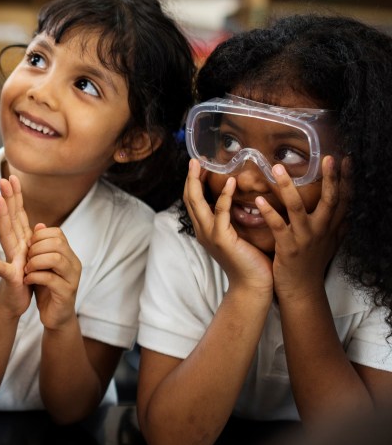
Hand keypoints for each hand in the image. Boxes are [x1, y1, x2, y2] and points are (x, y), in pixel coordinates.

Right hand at [0, 176, 32, 317]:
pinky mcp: (11, 277)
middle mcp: (13, 246)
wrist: (16, 301)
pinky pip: (3, 270)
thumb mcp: (32, 256)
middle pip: (9, 219)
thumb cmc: (24, 277)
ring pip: (6, 236)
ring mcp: (11, 260)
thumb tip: (41, 224)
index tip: (13, 178)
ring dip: (1, 218)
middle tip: (3, 180)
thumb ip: (33, 240)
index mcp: (21, 241)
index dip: (16, 197)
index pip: (18, 215)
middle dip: (7, 199)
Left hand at [24, 223, 80, 329]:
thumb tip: (39, 225)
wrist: (54, 315)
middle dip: (36, 248)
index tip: (28, 246)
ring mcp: (72, 278)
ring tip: (27, 270)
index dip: (39, 236)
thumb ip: (40, 246)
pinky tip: (27, 280)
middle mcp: (74, 264)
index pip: (57, 233)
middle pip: (57, 243)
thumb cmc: (46, 288)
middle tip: (26, 259)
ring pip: (56, 259)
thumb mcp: (41, 264)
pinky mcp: (66, 293)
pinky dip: (35, 277)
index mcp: (68, 254)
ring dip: (35, 262)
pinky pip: (51, 279)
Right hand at [183, 160, 271, 292]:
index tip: (198, 166)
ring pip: (197, 202)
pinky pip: (221, 212)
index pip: (193, 201)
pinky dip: (224, 196)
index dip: (193, 182)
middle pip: (189, 198)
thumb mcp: (240, 236)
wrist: (254, 285)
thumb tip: (245, 200)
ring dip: (198, 181)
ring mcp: (210, 235)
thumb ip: (236, 219)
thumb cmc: (252, 262)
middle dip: (190, 177)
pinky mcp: (222, 238)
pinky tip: (230, 182)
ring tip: (203, 165)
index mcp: (206, 230)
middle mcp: (203, 231)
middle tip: (195, 159)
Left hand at [261, 157, 348, 300]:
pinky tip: (260, 200)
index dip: (346, 179)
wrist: (301, 289)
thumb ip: (338, 227)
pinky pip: (278, 226)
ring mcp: (305, 238)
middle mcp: (322, 230)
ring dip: (287, 186)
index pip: (343, 200)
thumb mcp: (330, 244)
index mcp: (331, 227)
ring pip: (298, 208)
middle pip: (330, 200)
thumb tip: (348, 214)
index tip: (346, 159)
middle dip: (330, 178)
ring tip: (277, 168)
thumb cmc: (312, 264)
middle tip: (327, 157)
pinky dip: (269, 212)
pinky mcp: (288, 248)